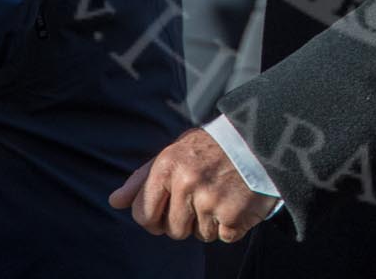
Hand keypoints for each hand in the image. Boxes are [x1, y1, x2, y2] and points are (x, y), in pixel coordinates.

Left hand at [110, 127, 274, 243]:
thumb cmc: (212, 147)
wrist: (261, 138)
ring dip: (210, 222)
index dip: (154, 218)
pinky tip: (237, 201)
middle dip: (185, 220)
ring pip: (199, 235)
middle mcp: (187, 183)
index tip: (168, 208)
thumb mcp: (175, 151)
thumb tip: (115, 202)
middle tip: (202, 196)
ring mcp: (211, 201)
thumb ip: (143, 178)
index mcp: (167, 166)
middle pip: (172, 230)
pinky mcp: (235, 215)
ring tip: (222, 194)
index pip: (143, 215)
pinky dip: (231, 225)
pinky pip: (224, 237)